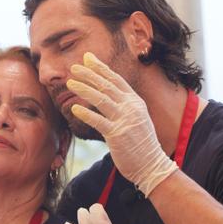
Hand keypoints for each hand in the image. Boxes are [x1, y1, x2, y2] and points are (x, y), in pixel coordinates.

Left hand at [67, 52, 177, 195]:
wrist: (152, 165)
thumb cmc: (140, 144)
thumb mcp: (135, 119)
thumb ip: (123, 106)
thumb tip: (105, 95)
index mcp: (135, 102)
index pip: (116, 79)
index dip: (100, 67)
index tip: (87, 58)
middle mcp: (131, 107)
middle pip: (107, 85)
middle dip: (90, 74)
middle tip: (74, 66)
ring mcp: (125, 120)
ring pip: (101, 99)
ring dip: (85, 89)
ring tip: (70, 83)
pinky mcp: (117, 135)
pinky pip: (98, 121)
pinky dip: (86, 114)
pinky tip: (74, 108)